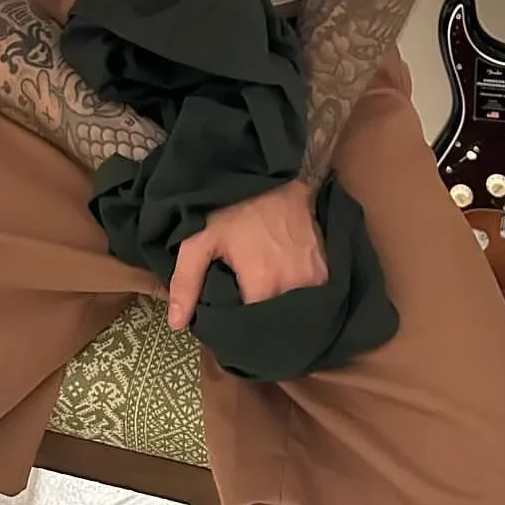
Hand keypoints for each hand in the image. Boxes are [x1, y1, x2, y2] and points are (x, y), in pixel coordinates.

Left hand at [167, 182, 329, 330]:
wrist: (276, 175)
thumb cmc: (235, 206)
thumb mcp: (200, 238)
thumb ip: (186, 281)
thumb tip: (176, 324)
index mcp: (262, 285)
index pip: (251, 329)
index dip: (237, 328)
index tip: (228, 321)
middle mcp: (294, 288)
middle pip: (275, 322)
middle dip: (260, 323)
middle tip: (245, 308)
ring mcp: (316, 280)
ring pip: (296, 311)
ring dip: (282, 312)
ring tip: (265, 299)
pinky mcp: (328, 270)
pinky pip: (314, 298)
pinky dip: (300, 298)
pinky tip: (286, 288)